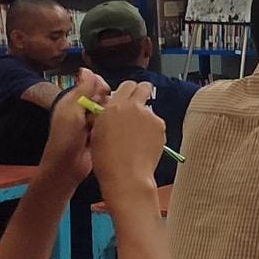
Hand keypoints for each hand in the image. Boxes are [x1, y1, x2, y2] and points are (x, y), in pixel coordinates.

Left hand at [41, 68, 111, 185]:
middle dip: (110, 103)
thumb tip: (87, 69)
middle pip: (106, 98)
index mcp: (74, 101)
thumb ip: (82, 91)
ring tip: (115, 122)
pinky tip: (121, 128)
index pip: (95, 85)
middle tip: (107, 114)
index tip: (106, 96)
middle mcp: (84, 110)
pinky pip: (113, 124)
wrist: (67, 168)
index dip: (103, 89)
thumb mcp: (72, 112)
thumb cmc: (65, 139)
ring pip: (111, 111)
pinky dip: (117, 125)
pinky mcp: (102, 134)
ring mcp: (93, 123)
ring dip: (114, 115)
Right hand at [90, 81, 165, 199]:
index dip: (127, 91)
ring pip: (149, 108)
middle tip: (137, 106)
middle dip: (141, 93)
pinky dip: (152, 129)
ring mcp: (149, 116)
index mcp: (114, 106)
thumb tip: (111, 107)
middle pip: (144, 87)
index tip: (126, 98)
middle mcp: (134, 106)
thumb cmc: (106, 157)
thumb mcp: (97, 130)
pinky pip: (156, 122)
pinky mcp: (160, 126)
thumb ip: (106, 114)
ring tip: (136, 135)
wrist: (126, 174)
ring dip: (144, 115)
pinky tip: (144, 142)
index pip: (127, 84)